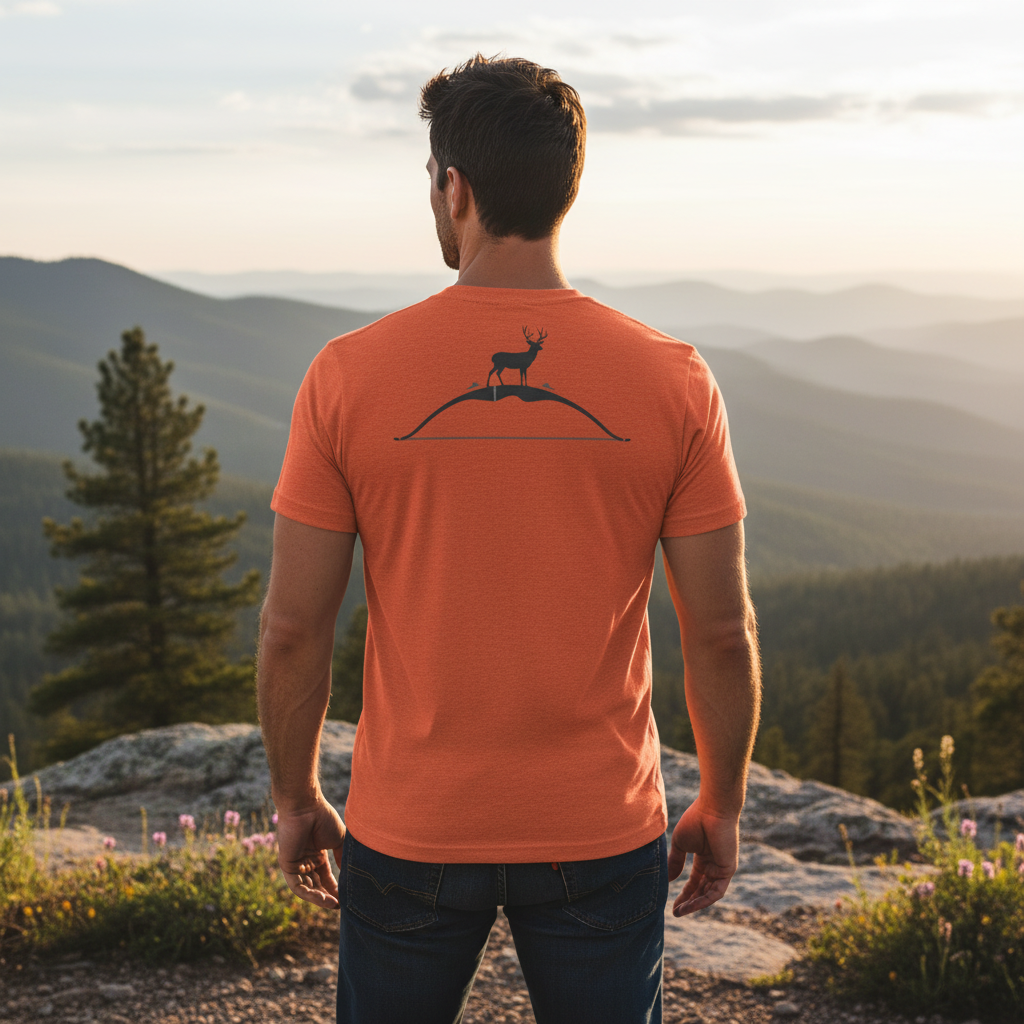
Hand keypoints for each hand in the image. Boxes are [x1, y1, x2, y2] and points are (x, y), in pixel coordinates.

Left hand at [275, 796, 346, 908]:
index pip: (325, 877)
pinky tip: (324, 899)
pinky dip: (310, 895)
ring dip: (320, 898)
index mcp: (317, 855)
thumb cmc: (323, 818)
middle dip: (328, 897)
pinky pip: (298, 886)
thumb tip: (350, 874)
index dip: (335, 888)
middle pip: (316, 885)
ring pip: (307, 888)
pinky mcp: (287, 866)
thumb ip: (343, 857)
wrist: (306, 807)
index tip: (346, 899)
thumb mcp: (339, 840)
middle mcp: (306, 861)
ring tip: (334, 904)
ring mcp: (296, 864)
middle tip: (341, 906)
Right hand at [667, 799, 738, 916]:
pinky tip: (691, 904)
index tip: (672, 904)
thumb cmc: (695, 821)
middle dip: (688, 901)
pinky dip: (704, 900)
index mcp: (704, 857)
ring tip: (680, 911)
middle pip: (701, 889)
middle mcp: (714, 864)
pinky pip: (716, 891)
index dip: (684, 893)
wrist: (712, 810)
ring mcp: (722, 868)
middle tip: (675, 912)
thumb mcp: (680, 844)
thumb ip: (675, 862)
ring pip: (709, 893)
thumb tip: (669, 880)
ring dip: (695, 904)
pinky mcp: (728, 870)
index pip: (695, 881)